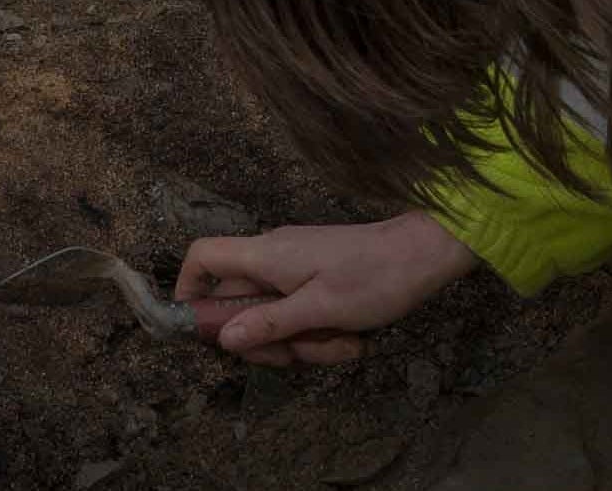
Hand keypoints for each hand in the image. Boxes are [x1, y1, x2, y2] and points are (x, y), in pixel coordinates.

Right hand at [176, 212, 478, 367]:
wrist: (423, 255)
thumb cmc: (373, 277)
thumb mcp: (321, 309)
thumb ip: (270, 323)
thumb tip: (223, 339)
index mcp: (265, 255)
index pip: (203, 256)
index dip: (188, 287)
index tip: (200, 328)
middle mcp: (272, 257)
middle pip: (238, 303)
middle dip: (265, 338)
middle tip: (296, 355)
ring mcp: (294, 268)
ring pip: (273, 316)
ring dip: (300, 341)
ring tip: (338, 344)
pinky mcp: (314, 278)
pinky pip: (298, 312)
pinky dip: (318, 331)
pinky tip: (348, 337)